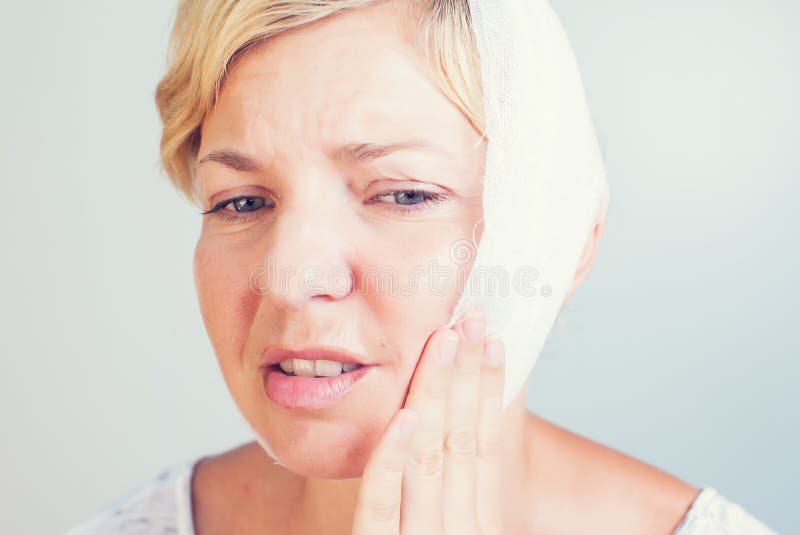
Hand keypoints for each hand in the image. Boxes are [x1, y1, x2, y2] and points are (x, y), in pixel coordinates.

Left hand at [352, 306, 505, 533]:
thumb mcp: (460, 528)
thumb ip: (457, 489)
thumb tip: (455, 416)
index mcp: (480, 523)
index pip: (487, 447)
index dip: (490, 389)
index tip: (492, 340)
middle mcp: (459, 531)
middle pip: (462, 441)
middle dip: (467, 374)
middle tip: (470, 318)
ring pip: (428, 459)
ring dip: (436, 393)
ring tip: (444, 339)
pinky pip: (380, 506)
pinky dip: (391, 459)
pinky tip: (402, 417)